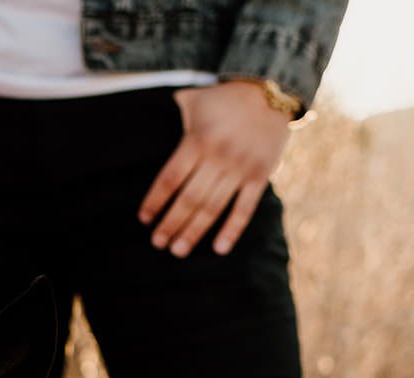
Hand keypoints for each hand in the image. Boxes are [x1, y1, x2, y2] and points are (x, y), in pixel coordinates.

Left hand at [138, 81, 290, 257]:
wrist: (269, 91)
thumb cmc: (223, 99)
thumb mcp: (192, 101)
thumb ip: (171, 117)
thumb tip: (144, 126)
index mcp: (197, 140)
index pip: (169, 179)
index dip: (155, 202)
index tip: (144, 220)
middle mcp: (217, 156)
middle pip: (188, 199)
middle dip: (171, 224)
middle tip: (158, 243)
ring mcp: (240, 168)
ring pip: (212, 207)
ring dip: (194, 231)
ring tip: (178, 250)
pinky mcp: (260, 176)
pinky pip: (245, 208)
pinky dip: (232, 230)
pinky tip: (218, 249)